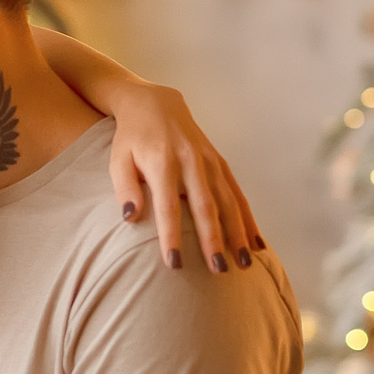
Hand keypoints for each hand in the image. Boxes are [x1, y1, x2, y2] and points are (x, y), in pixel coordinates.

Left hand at [97, 80, 265, 274]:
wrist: (155, 103)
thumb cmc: (131, 138)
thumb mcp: (117, 159)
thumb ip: (124, 188)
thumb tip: (130, 219)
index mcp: (162, 161)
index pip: (168, 205)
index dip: (171, 236)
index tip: (174, 263)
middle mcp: (190, 160)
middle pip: (205, 206)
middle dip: (213, 240)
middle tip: (218, 270)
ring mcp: (209, 161)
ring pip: (228, 201)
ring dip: (238, 233)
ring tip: (245, 263)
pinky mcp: (220, 163)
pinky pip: (237, 193)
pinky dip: (248, 219)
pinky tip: (257, 243)